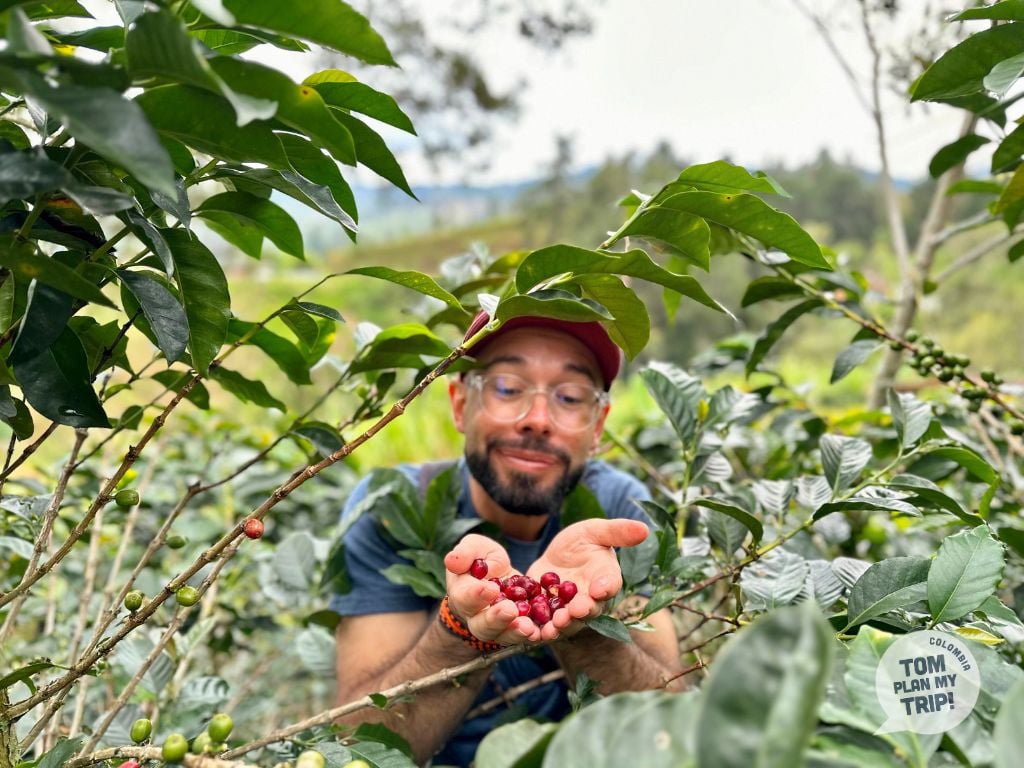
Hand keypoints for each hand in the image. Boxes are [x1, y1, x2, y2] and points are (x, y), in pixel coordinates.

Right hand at [444, 534, 542, 643]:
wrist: (500, 574)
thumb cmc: (483, 559)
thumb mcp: (475, 548)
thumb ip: (465, 553)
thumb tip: (452, 560)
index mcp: (462, 594)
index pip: (464, 598)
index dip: (476, 595)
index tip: (490, 588)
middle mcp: (477, 616)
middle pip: (482, 626)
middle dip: (495, 619)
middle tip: (509, 610)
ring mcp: (498, 627)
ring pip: (502, 636)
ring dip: (514, 632)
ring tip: (527, 626)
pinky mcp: (517, 629)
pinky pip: (524, 637)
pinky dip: (533, 636)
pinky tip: (542, 631)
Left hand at [527, 519, 649, 640]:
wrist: (556, 558)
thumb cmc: (582, 543)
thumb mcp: (595, 531)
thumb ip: (617, 531)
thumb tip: (644, 528)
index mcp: (605, 579)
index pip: (610, 584)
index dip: (606, 587)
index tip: (599, 590)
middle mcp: (591, 600)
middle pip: (590, 610)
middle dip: (582, 611)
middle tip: (575, 611)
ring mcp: (570, 612)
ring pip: (568, 624)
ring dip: (561, 627)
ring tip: (553, 627)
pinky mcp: (548, 616)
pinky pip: (545, 627)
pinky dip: (538, 632)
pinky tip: (529, 632)